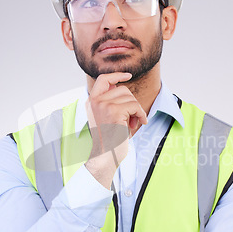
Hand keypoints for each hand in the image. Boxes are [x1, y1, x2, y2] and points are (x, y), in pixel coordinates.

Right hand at [85, 72, 146, 187]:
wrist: (105, 156)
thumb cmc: (110, 140)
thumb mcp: (108, 117)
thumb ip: (112, 102)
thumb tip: (123, 88)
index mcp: (91, 102)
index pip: (103, 79)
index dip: (116, 75)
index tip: (128, 75)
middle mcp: (94, 101)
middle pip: (122, 89)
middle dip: (132, 102)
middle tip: (133, 118)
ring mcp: (103, 105)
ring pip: (130, 97)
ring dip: (136, 110)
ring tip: (133, 123)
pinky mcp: (114, 112)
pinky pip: (135, 106)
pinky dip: (141, 114)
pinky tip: (140, 123)